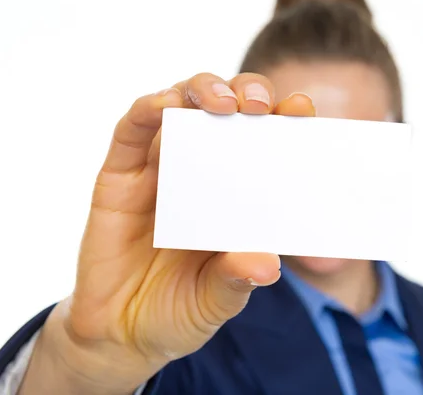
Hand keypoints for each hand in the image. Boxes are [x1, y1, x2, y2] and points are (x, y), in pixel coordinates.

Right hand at [19, 73, 315, 393]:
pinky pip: (132, 129)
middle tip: (259, 106)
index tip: (301, 111)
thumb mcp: (216, 300)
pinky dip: (148, 109)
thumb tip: (267, 264)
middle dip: (246, 93)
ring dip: (202, 90)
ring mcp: (160, 167)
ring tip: (220, 103)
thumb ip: (237, 279)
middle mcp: (202, 170)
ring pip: (181, 104)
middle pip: (226, 109)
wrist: (120, 332)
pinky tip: (164, 106)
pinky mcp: (121, 173)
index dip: (284, 120)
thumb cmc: (177, 310)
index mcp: (236, 194)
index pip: (265, 142)